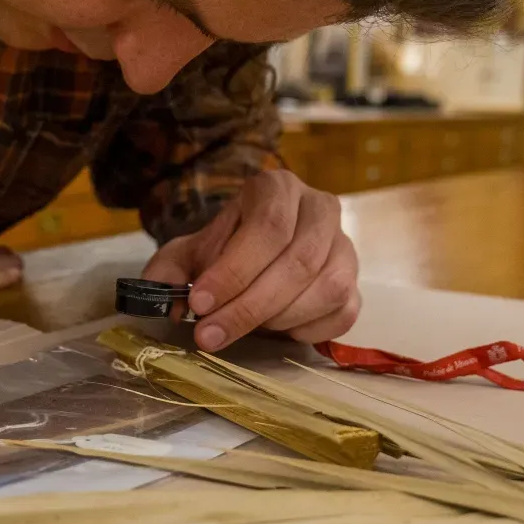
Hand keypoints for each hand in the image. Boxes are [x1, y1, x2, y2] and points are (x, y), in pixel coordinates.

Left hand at [141, 169, 359, 350]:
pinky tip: (276, 331)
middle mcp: (321, 209)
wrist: (254, 253)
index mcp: (278, 189)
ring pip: (327, 288)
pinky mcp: (355, 283)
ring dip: (278, 319)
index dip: (234, 271)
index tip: (200, 305)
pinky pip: (343, 313)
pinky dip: (307, 330)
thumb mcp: (187, 253)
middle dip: (249, 307)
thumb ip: (168, 273)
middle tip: (209, 335)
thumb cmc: (223, 251)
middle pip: (298, 261)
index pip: (268, 228)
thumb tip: (171, 304)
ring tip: (242, 327)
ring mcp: (345, 247)